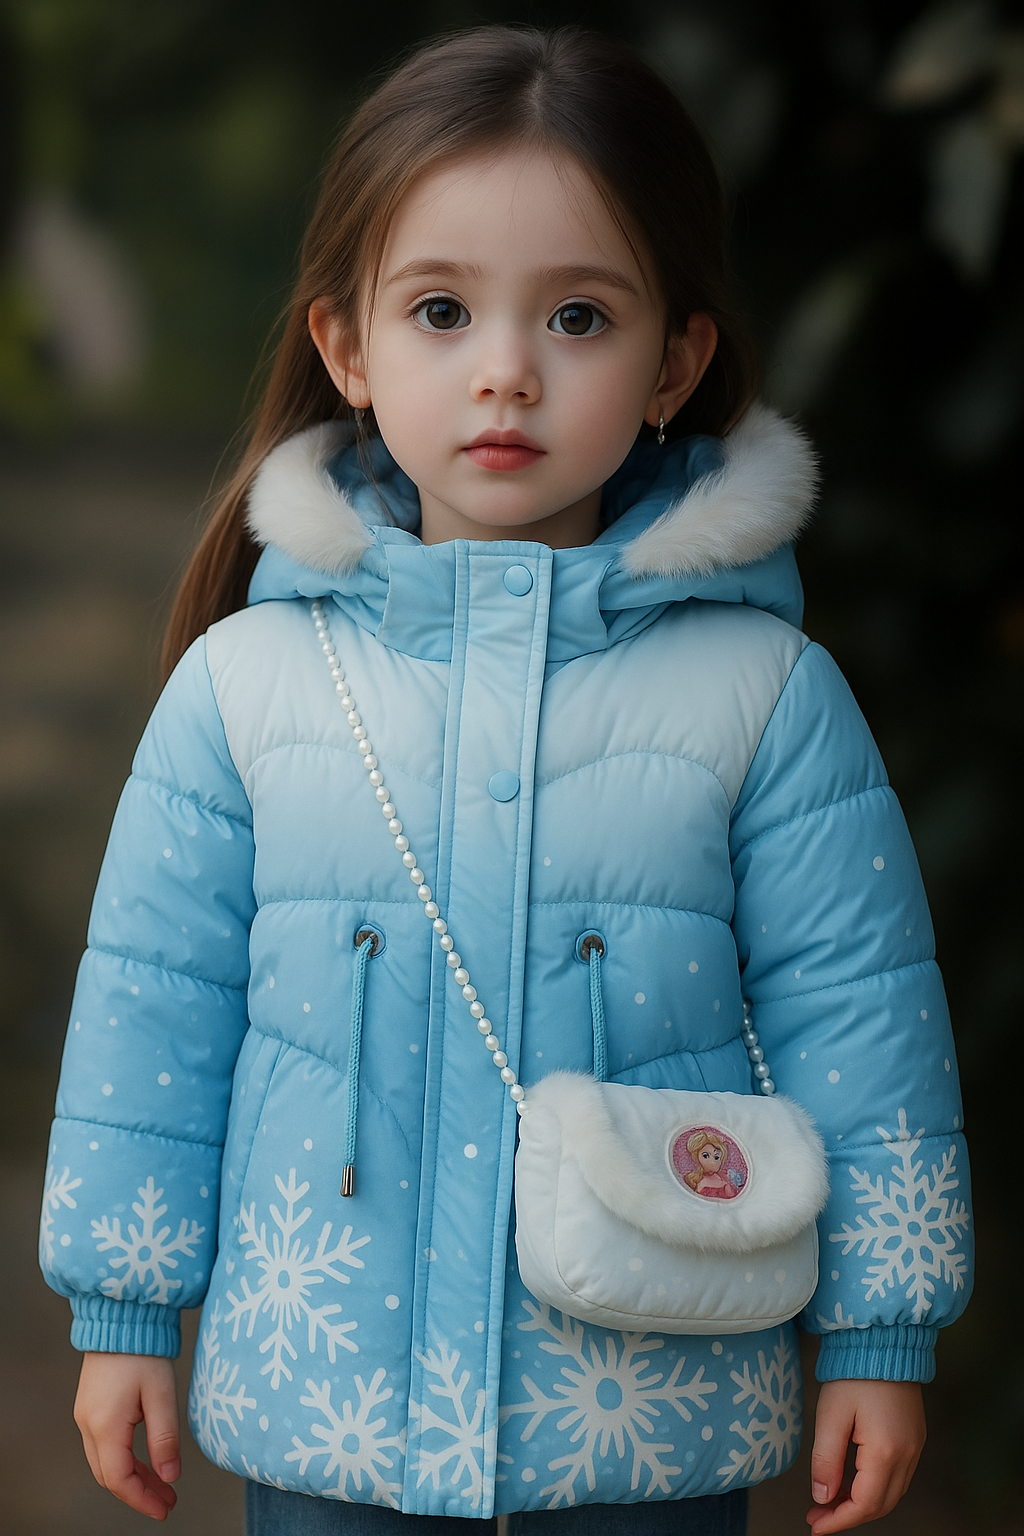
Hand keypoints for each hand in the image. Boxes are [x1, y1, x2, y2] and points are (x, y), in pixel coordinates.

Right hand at [74, 1352, 179, 1519]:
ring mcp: (85, 1416)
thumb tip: (171, 1476)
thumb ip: (165, 1437)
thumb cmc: (143, 1351)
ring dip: (132, 1477)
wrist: (120, 1317)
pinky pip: (103, 1446)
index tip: (166, 1509)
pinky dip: (124, 1459)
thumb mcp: (161, 1394)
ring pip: (105, 1463)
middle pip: (109, 1476)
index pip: (119, 1479)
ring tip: (163, 1484)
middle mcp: (88, 1425)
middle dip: (138, 1492)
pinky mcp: (90, 1407)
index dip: (142, 1499)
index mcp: (105, 1425)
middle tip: (168, 1499)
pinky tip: (146, 1460)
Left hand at [807, 1379, 925, 1532]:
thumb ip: (826, 1460)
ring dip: (862, 1504)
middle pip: (881, 1505)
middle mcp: (907, 1455)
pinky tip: (852, 1482)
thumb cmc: (854, 1373)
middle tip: (817, 1515)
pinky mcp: (914, 1438)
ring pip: (891, 1493)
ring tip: (830, 1501)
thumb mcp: (831, 1415)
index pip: (865, 1504)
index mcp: (886, 1451)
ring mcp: (915, 1447)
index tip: (815, 1526)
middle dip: (848, 1515)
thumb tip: (822, 1497)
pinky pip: (897, 1477)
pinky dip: (875, 1488)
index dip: (839, 1520)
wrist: (884, 1342)